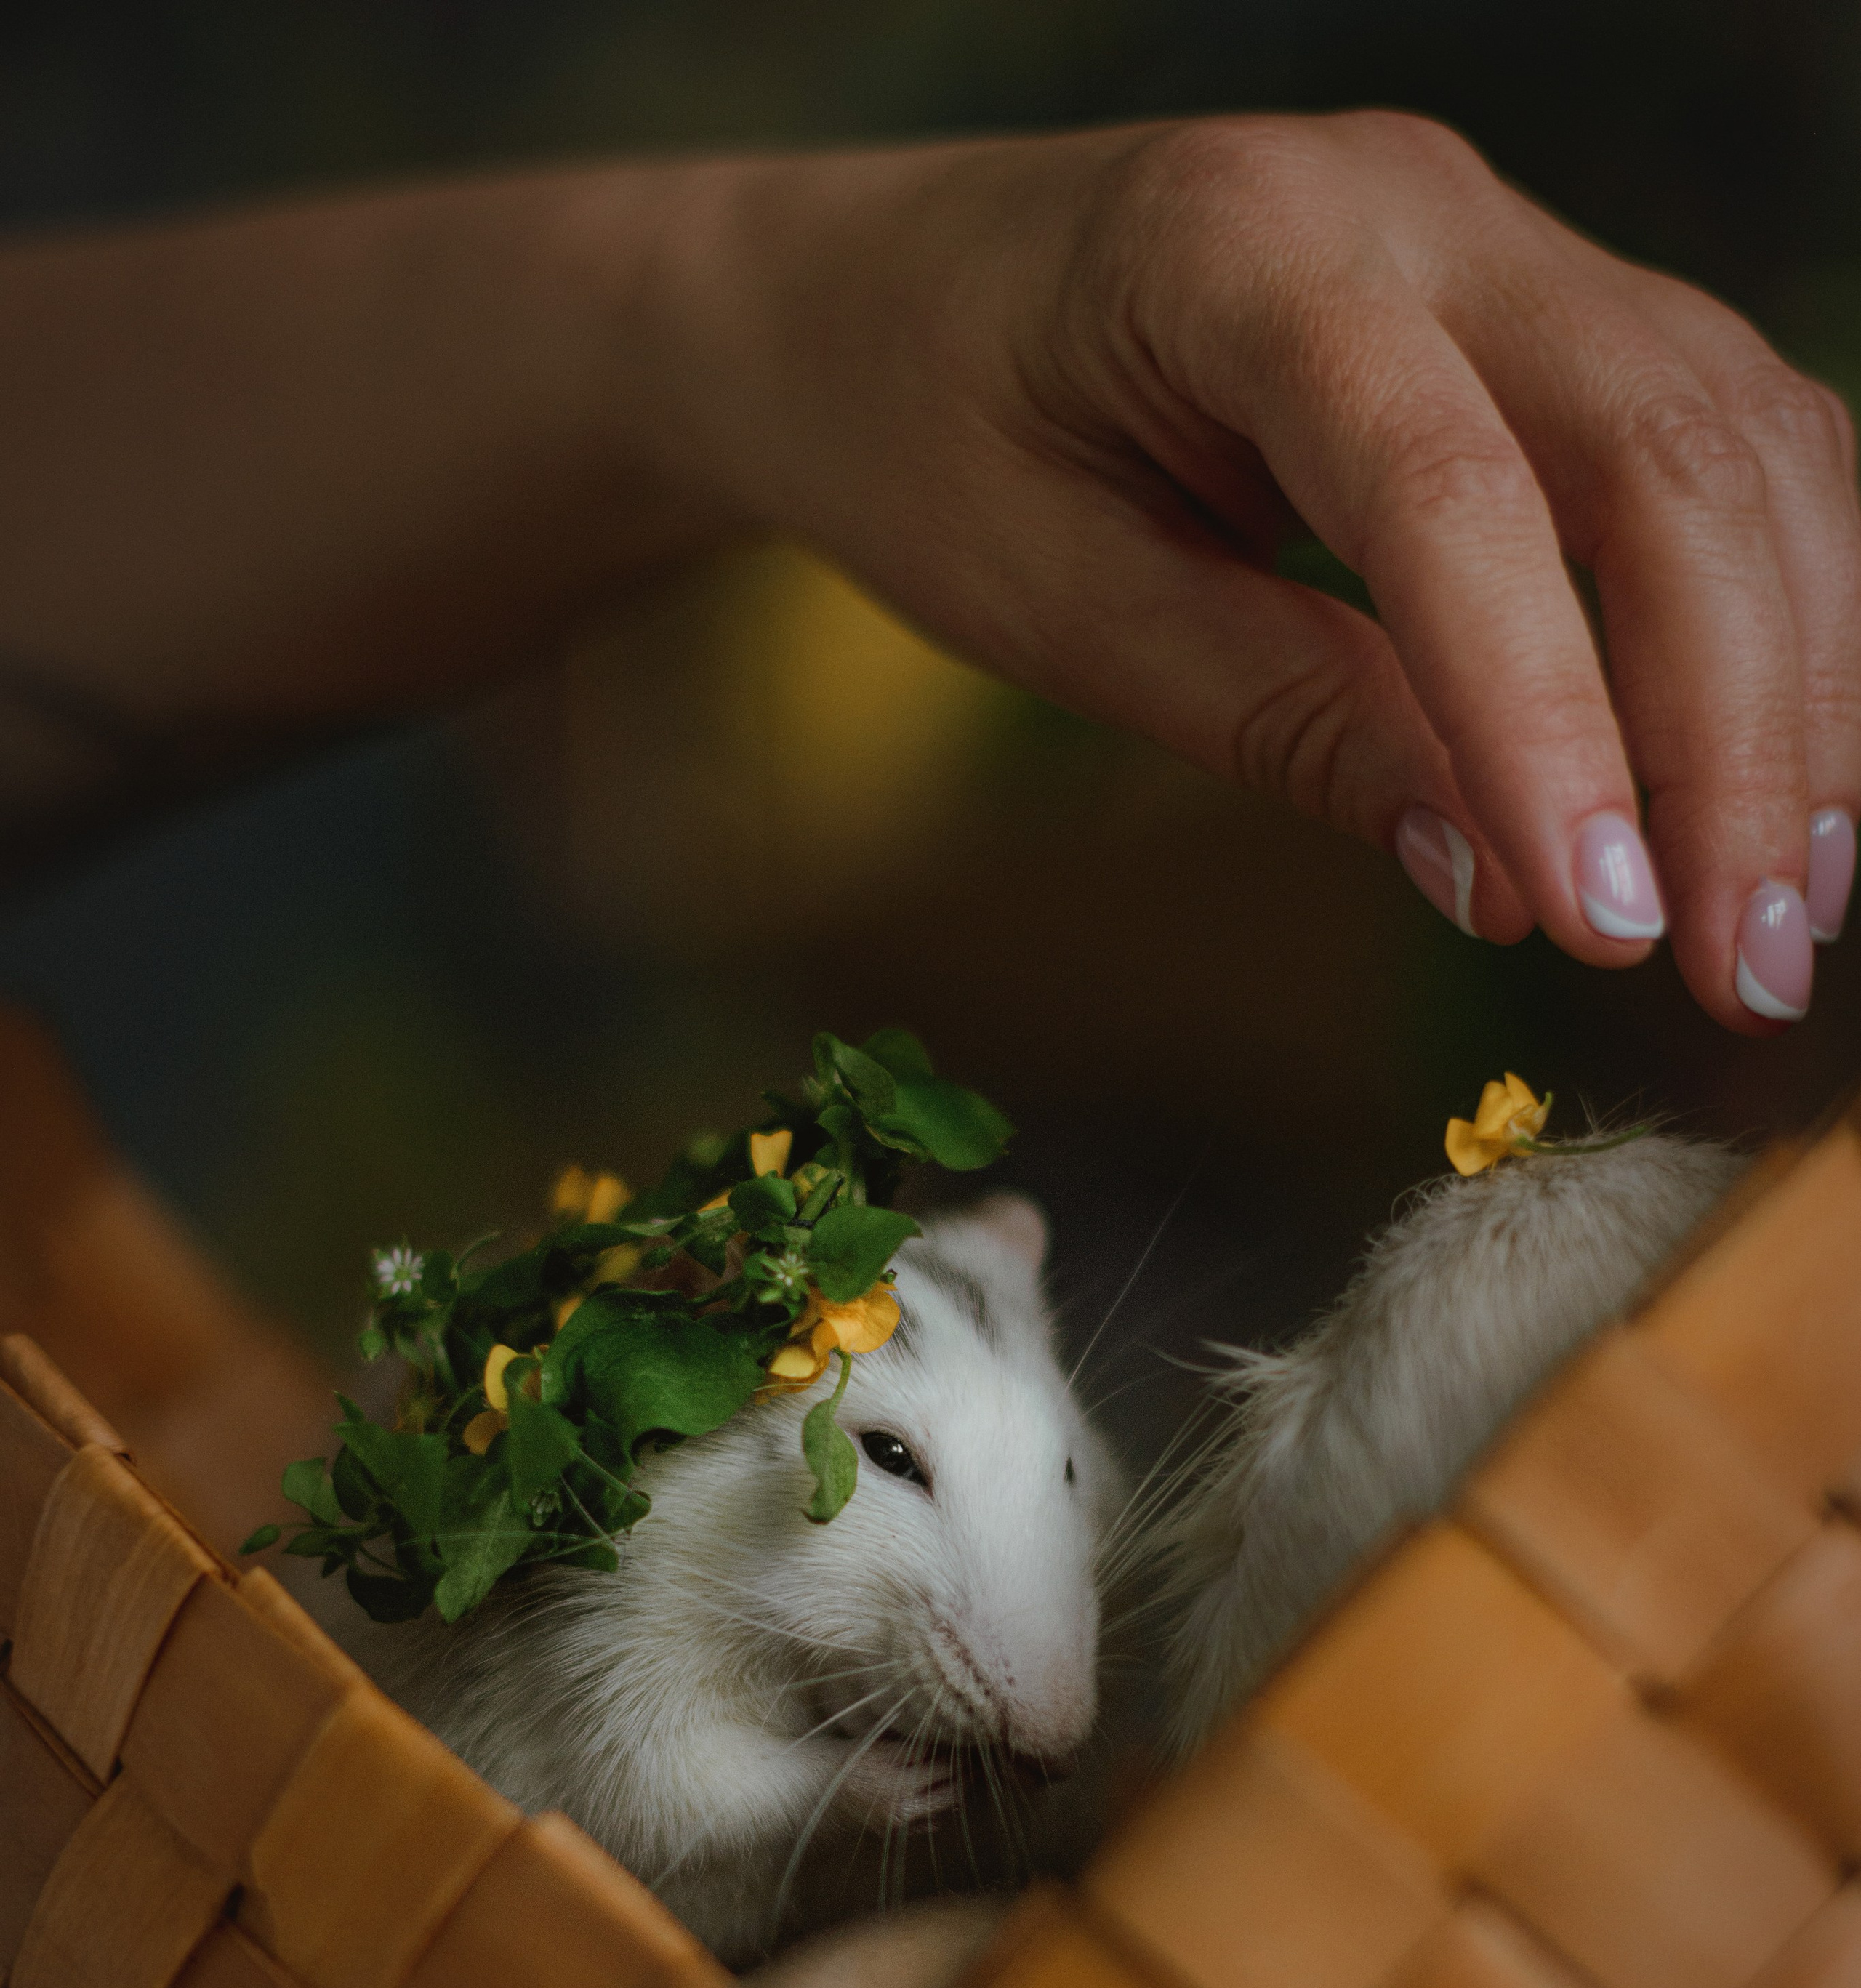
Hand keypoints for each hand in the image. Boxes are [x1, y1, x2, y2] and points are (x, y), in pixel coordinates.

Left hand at [642, 115, 1859, 1030]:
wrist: (872, 289)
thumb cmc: (925, 437)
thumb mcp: (1056, 604)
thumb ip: (1280, 715)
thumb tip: (1489, 873)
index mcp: (1242, 249)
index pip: (1452, 494)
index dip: (1552, 724)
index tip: (1607, 928)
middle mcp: (1416, 204)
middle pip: (1664, 453)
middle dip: (1738, 729)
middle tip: (1748, 964)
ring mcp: (1501, 237)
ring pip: (1740, 439)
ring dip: (1797, 681)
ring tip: (1787, 906)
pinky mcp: (1543, 304)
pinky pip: (1719, 440)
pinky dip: (1775, 609)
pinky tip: (1770, 773)